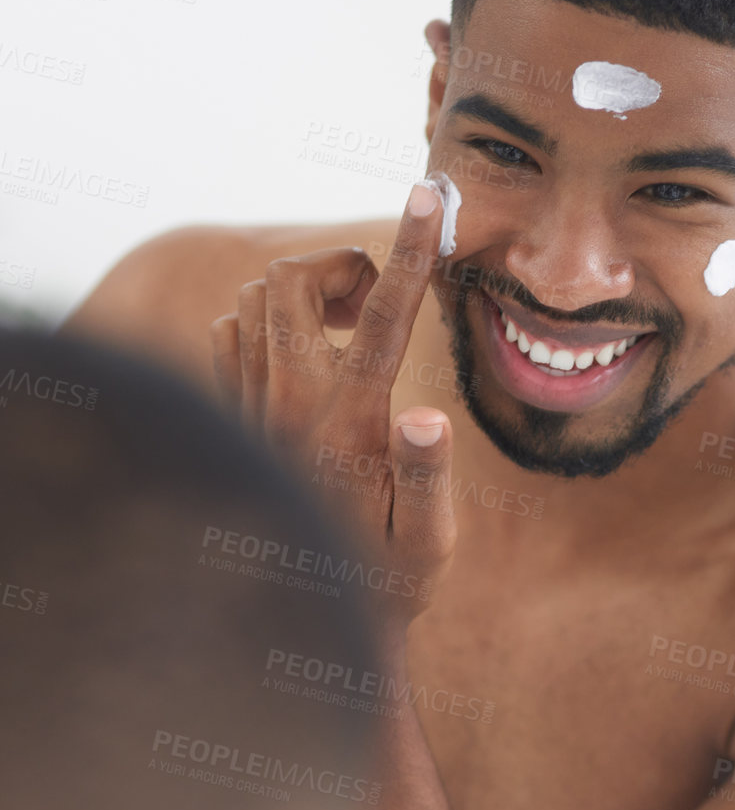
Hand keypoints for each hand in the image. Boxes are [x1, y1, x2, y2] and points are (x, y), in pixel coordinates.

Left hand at [209, 181, 455, 633]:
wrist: (305, 615)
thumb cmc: (387, 580)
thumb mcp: (428, 541)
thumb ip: (427, 475)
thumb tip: (426, 419)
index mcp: (352, 422)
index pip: (387, 314)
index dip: (412, 247)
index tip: (431, 194)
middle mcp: (291, 404)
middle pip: (294, 282)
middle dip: (342, 269)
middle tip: (380, 306)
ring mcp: (253, 408)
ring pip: (255, 300)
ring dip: (305, 293)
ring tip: (350, 332)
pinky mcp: (232, 417)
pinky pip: (229, 332)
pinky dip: (266, 320)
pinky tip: (303, 356)